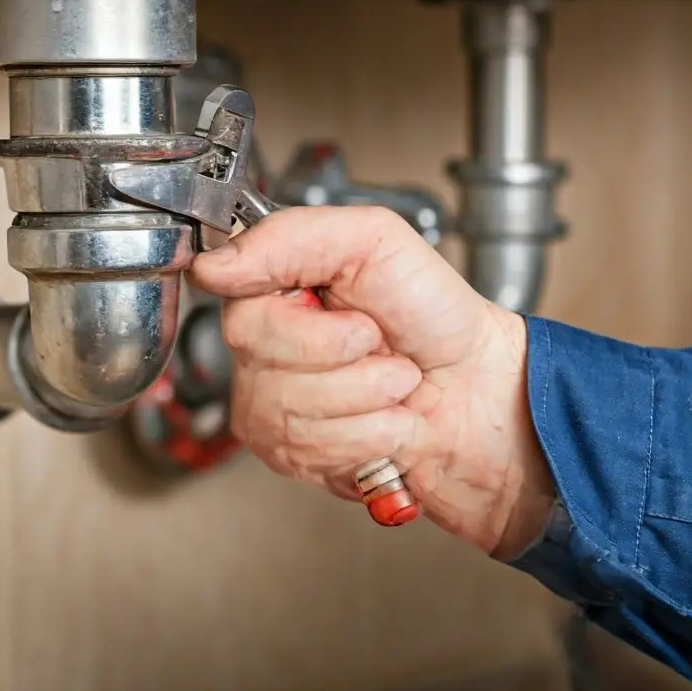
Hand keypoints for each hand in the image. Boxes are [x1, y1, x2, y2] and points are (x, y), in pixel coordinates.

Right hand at [189, 205, 555, 557]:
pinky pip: (309, 450)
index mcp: (273, 286)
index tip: (345, 312)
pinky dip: (367, 436)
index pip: (235, 305)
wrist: (478, 389)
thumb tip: (213, 265)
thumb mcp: (374, 240)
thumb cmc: (434, 314)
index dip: (299, 321)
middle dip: (346, 356)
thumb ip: (290, 236)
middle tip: (380, 344)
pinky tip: (384, 420)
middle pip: (262, 361)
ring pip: (287, 410)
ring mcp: (270, 402)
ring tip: (391, 384)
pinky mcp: (291, 454)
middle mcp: (262, 345)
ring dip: (366, 399)